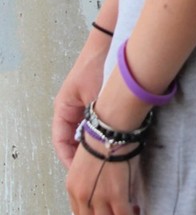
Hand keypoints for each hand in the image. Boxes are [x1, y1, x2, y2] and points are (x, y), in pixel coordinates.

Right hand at [52, 37, 110, 169]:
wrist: (112, 42)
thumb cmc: (99, 66)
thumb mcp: (96, 98)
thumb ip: (96, 121)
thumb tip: (104, 144)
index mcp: (63, 108)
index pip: (60, 142)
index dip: (69, 159)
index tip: (81, 172)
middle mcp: (71, 109)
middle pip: (73, 140)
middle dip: (83, 155)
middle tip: (97, 169)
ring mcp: (84, 106)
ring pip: (86, 133)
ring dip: (94, 144)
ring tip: (106, 158)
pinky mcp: (98, 102)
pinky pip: (97, 124)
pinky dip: (103, 133)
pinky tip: (114, 140)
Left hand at [65, 138, 140, 214]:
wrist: (110, 130)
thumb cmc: (103, 141)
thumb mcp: (87, 166)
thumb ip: (91, 184)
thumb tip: (104, 196)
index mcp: (72, 189)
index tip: (109, 214)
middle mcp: (82, 197)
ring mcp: (98, 198)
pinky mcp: (116, 195)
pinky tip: (135, 210)